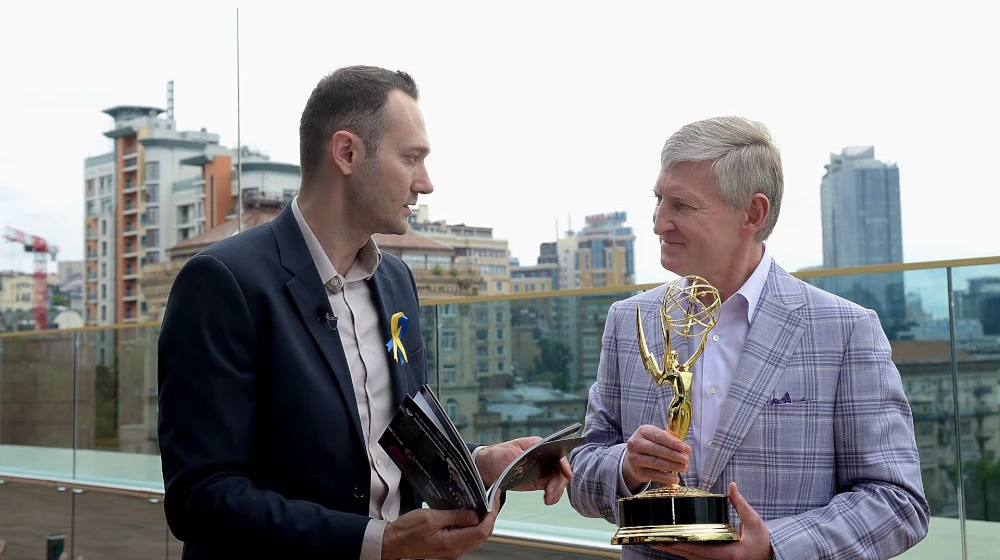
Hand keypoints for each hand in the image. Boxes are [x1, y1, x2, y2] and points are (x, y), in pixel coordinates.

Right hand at [382, 503, 497, 559]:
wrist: (393, 542)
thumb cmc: (407, 531)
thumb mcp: (431, 518)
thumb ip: (455, 517)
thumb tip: (474, 515)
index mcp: (452, 543)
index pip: (481, 531)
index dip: (491, 514)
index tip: (493, 499)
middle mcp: (454, 550)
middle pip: (482, 534)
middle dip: (490, 516)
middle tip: (491, 499)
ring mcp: (452, 550)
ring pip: (475, 536)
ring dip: (482, 521)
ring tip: (483, 504)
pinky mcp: (448, 547)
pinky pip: (466, 537)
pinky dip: (472, 525)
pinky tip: (470, 514)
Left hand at [475, 437, 572, 504]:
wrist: (486, 469)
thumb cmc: (496, 456)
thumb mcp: (507, 455)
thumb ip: (524, 458)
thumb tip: (538, 463)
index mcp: (538, 445)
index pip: (557, 452)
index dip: (564, 464)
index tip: (567, 474)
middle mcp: (544, 456)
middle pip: (560, 469)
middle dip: (558, 483)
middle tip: (549, 494)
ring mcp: (543, 469)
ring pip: (558, 480)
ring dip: (556, 491)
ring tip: (548, 500)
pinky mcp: (539, 480)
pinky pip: (552, 488)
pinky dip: (552, 495)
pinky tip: (547, 500)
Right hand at [622, 424, 689, 490]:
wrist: (634, 457)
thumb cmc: (650, 445)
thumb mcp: (658, 437)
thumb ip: (672, 441)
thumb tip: (686, 449)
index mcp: (643, 432)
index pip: (659, 436)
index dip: (672, 443)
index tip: (684, 448)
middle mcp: (636, 444)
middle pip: (656, 449)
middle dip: (673, 455)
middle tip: (685, 459)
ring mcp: (635, 458)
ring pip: (655, 462)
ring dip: (672, 466)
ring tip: (683, 468)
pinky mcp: (637, 472)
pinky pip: (654, 475)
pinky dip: (666, 478)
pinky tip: (675, 478)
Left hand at [654, 482, 773, 559]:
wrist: (769, 556)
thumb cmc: (762, 540)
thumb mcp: (754, 521)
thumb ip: (740, 504)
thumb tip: (732, 486)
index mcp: (728, 553)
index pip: (700, 548)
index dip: (683, 543)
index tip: (668, 537)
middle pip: (690, 555)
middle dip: (672, 547)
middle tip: (655, 539)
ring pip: (691, 558)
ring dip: (675, 550)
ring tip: (658, 542)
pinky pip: (696, 558)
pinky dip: (684, 552)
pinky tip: (674, 545)